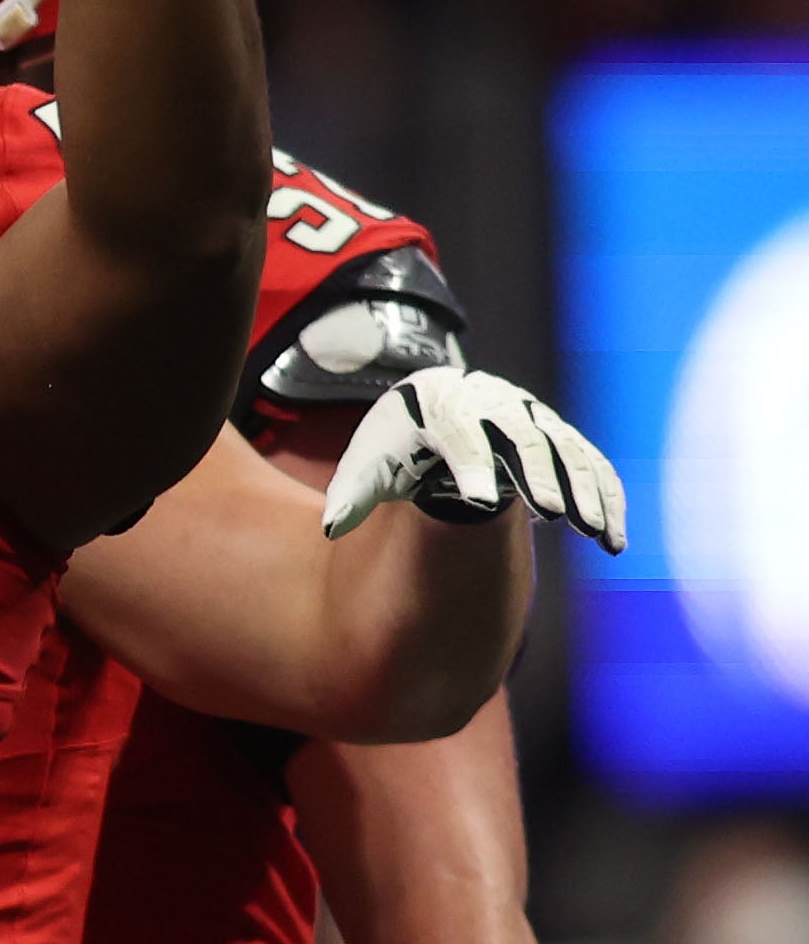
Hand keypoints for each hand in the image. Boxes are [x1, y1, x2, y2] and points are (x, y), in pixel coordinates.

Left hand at [323, 367, 626, 552]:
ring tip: (595, 535)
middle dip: (541, 475)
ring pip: (568, 451)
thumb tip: (331, 527)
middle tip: (555, 515)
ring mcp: (534, 418)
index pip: (461, 434)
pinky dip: (606, 498)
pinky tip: (613, 539)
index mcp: (443, 405)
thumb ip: (352, 492)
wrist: (433, 406)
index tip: (480, 501)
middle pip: (524, 437)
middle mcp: (496, 404)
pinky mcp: (561, 438)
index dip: (473, 465)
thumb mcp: (369, 460)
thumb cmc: (398, 442)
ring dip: (586, 490)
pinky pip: (591, 464)